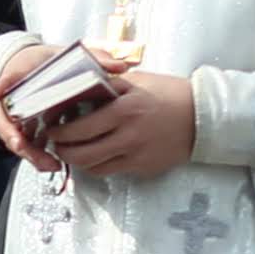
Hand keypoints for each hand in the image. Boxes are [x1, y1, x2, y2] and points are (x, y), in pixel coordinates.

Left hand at [35, 63, 197, 181]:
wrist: (203, 116)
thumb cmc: (169, 94)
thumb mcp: (136, 82)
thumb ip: (107, 86)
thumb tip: (77, 89)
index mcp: (124, 110)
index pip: (81, 127)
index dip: (61, 132)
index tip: (51, 128)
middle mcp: (128, 136)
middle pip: (83, 153)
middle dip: (63, 151)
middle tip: (55, 144)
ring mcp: (136, 155)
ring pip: (95, 167)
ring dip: (78, 161)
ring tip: (70, 151)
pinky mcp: (143, 168)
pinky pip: (112, 171)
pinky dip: (97, 166)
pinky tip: (94, 156)